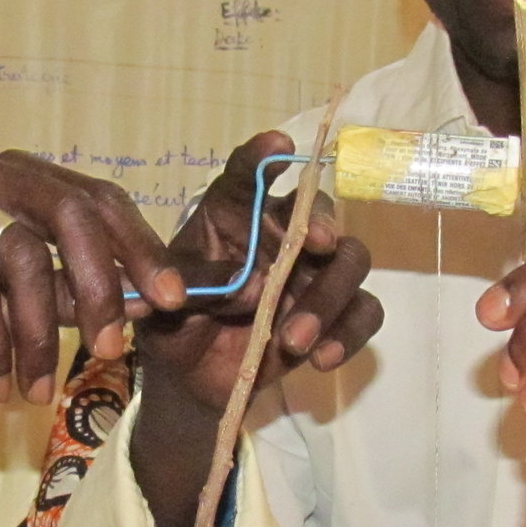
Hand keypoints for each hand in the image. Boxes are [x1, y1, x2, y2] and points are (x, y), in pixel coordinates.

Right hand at [0, 151, 188, 402]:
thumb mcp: (27, 305)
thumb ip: (81, 293)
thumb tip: (154, 301)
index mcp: (19, 176)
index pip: (97, 198)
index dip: (141, 247)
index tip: (173, 299)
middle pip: (69, 214)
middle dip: (102, 287)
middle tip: (114, 348)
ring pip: (22, 259)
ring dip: (38, 337)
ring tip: (37, 388)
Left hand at [127, 133, 382, 526]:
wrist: (188, 379)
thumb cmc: (173, 324)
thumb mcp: (161, 305)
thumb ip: (193, 287)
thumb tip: (243, 287)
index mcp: (232, 217)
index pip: (247, 177)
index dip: (263, 157)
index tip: (277, 147)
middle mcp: (279, 236)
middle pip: (316, 212)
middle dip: (321, 223)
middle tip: (318, 244)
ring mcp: (311, 275)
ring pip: (350, 261)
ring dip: (328, 297)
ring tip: (293, 340)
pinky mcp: (333, 317)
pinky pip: (363, 313)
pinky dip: (349, 333)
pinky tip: (322, 358)